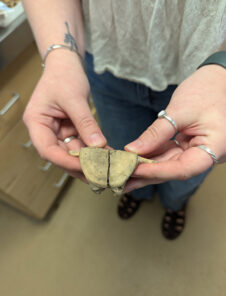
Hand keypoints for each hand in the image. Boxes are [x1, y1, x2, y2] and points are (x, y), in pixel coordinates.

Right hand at [23, 50, 105, 179]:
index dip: (65, 161)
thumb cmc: (64, 76)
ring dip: (90, 160)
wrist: (67, 65)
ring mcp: (58, 132)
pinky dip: (94, 150)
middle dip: (81, 166)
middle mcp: (45, 131)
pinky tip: (108, 156)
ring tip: (108, 168)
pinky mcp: (69, 131)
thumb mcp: (74, 99)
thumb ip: (86, 123)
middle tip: (100, 175)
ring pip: (73, 153)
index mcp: (37, 122)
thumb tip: (98, 146)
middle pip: (60, 155)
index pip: (47, 149)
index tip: (85, 168)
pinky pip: (81, 144)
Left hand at [124, 64, 225, 191]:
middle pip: (173, 170)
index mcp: (214, 148)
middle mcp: (207, 155)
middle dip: (146, 174)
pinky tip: (133, 161)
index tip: (133, 170)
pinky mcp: (188, 146)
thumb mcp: (180, 110)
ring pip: (168, 164)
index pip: (182, 169)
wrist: (218, 80)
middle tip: (121, 181)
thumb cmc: (206, 90)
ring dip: (146, 168)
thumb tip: (133, 150)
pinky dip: (151, 157)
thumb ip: (157, 133)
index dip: (156, 171)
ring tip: (122, 174)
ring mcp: (197, 152)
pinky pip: (168, 155)